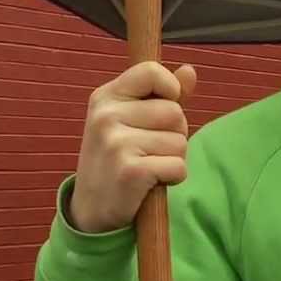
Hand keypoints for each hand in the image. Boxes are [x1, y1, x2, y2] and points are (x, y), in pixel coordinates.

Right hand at [68, 62, 197, 233]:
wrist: (91, 209)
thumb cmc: (117, 158)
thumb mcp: (131, 120)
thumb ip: (162, 95)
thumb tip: (189, 71)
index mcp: (106, 97)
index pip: (151, 72)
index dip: (170, 89)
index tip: (165, 105)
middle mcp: (106, 116)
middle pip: (175, 112)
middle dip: (174, 134)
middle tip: (149, 150)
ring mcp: (116, 143)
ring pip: (180, 141)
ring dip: (173, 158)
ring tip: (147, 165)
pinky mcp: (130, 171)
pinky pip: (178, 166)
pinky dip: (173, 177)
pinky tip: (152, 182)